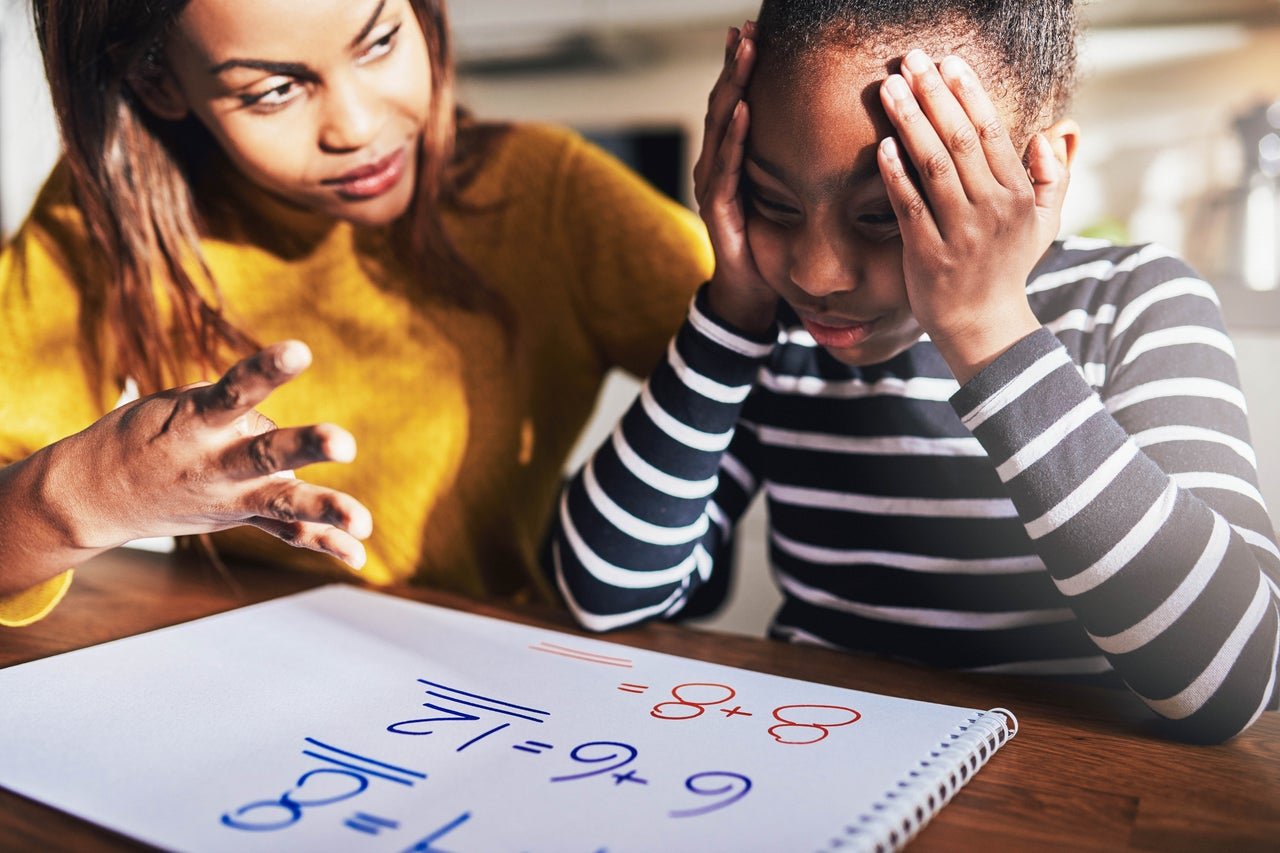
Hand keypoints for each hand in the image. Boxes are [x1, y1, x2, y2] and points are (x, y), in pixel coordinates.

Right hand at [50, 341, 371, 567]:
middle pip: (265, 453)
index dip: (266, 370)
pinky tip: (358, 555)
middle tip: (344, 443)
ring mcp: (230, 496)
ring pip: (281, 502)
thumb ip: (238, 412)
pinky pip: (285, 532)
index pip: (235, 390)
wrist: (96, 495)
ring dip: (325, 508)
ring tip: (365, 522)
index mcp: (197, 421)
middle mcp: (216, 462)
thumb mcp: (182, 405)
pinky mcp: (240, 517)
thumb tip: (290, 444)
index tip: (299, 351)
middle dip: (305, 446)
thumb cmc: (150, 432)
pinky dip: (323, 541)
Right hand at [694, 21, 776, 334]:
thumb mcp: (788, 195)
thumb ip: (796, 164)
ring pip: (720, 127)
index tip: (754, 32)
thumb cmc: (772, 246)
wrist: (751, 294)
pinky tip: (744, 111)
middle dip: (734, 66)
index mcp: (733, 160)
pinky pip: (725, 168)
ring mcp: (712, 187)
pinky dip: (733, 138)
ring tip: (743, 55)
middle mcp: (716, 167)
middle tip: (745, 29)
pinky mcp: (716, 210)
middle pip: (723, 105)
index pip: (737, 103)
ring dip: (732, 89)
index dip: (743, 69)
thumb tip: (837, 129)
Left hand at [877, 50, 1067, 382]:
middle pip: (959, 139)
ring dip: (909, 122)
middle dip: (933, 94)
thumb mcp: (1044, 222)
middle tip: (910, 60)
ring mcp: (959, 232)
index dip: (968, 92)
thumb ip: (1054, 175)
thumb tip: (1056, 130)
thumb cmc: (1007, 267)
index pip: (991, 132)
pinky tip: (883, 145)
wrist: (983, 325)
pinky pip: (910, 207)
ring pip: (933, 166)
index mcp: (1017, 195)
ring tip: (889, 87)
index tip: (947, 62)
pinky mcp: (928, 255)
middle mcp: (991, 209)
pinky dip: (896, 175)